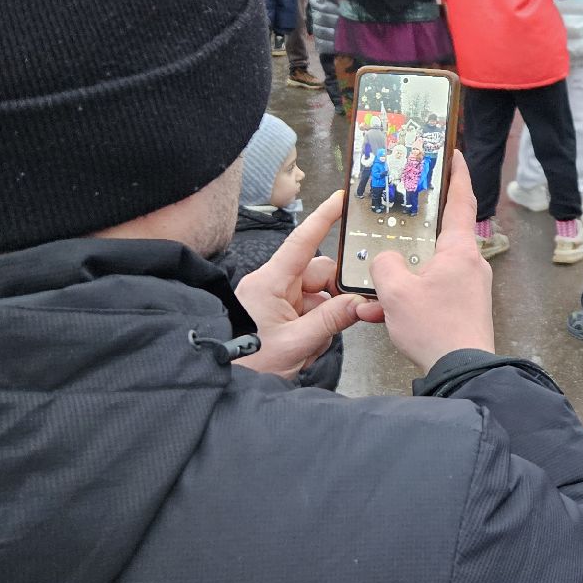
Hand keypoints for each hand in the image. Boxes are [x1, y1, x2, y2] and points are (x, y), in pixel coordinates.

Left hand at [234, 190, 384, 379]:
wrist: (220, 383)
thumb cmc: (247, 362)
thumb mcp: (296, 344)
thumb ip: (332, 320)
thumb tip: (361, 302)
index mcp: (270, 282)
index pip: (302, 241)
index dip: (323, 217)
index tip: (341, 199)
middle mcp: (272, 286)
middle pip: (318, 275)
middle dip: (335, 297)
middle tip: (348, 317)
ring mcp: (274, 301)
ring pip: (317, 298)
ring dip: (323, 322)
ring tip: (310, 347)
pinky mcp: (276, 316)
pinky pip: (308, 314)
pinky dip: (314, 331)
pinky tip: (305, 350)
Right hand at [370, 154, 495, 371]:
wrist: (462, 372)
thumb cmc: (435, 327)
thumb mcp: (396, 292)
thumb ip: (384, 266)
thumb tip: (385, 261)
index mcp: (459, 250)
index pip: (461, 200)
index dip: (457, 174)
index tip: (452, 153)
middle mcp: (470, 264)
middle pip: (439, 237)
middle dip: (413, 232)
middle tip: (396, 218)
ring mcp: (469, 288)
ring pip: (429, 271)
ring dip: (402, 278)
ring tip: (374, 291)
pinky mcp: (464, 309)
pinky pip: (431, 294)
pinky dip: (408, 300)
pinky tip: (380, 316)